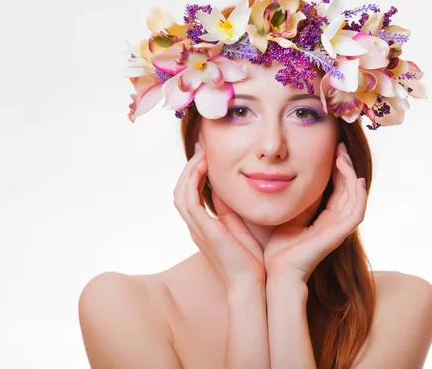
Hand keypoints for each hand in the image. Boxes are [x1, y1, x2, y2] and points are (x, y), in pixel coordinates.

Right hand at [174, 143, 264, 288]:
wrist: (250, 283)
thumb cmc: (250, 260)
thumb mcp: (239, 227)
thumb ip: (230, 209)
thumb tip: (229, 189)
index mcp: (203, 226)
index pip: (189, 194)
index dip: (194, 174)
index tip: (206, 156)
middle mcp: (195, 226)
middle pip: (180, 190)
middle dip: (189, 167)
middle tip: (201, 148)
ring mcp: (196, 228)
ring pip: (180, 192)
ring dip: (189, 170)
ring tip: (202, 153)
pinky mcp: (204, 229)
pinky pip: (189, 199)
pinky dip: (192, 181)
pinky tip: (203, 166)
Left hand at [263, 142, 367, 282]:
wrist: (278, 270)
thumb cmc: (280, 247)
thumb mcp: (290, 214)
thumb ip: (300, 199)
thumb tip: (297, 177)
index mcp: (325, 216)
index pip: (338, 187)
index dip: (337, 167)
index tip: (332, 148)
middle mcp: (336, 220)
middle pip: (348, 187)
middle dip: (346, 165)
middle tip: (339, 146)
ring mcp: (340, 227)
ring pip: (355, 195)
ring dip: (351, 174)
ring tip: (342, 156)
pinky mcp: (340, 234)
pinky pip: (357, 211)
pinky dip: (359, 194)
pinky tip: (355, 178)